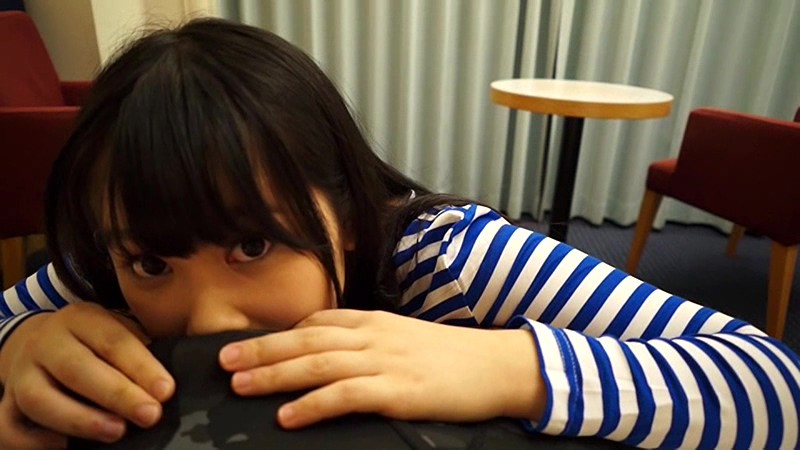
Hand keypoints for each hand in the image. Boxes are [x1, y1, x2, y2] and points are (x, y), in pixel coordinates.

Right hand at [0, 303, 174, 448]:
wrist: (42, 342)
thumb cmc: (97, 343)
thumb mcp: (118, 331)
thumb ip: (140, 351)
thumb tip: (167, 385)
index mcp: (81, 319)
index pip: (113, 341)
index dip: (141, 367)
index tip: (166, 391)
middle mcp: (46, 342)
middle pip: (77, 369)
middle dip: (116, 394)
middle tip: (149, 415)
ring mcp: (21, 372)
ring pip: (38, 398)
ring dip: (79, 419)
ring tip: (116, 432)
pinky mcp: (7, 401)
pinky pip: (8, 424)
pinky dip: (32, 441)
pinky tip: (64, 447)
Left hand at [219, 309, 544, 428]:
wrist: (497, 366)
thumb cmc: (450, 357)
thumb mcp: (404, 339)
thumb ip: (368, 341)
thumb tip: (331, 351)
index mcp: (373, 321)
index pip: (316, 321)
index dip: (278, 334)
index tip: (248, 345)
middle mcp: (373, 336)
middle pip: (306, 339)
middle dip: (261, 349)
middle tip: (223, 360)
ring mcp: (385, 361)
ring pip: (318, 363)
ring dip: (275, 374)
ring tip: (240, 384)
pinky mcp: (398, 391)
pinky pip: (346, 396)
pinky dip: (313, 404)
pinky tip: (287, 416)